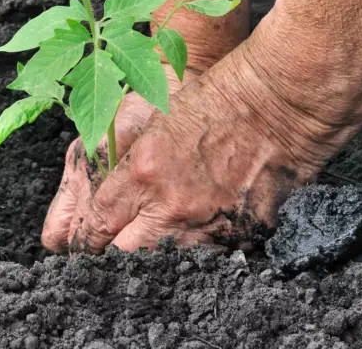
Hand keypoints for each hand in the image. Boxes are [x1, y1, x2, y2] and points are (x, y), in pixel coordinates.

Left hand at [44, 41, 337, 253]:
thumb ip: (122, 161)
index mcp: (143, 172)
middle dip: (113, 254)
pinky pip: (211, 256)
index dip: (85, 238)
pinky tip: (200, 230)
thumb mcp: (152, 120)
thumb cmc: (213, 99)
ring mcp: (210, 223)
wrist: (280, 101)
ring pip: (167, 262)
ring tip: (159, 238)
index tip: (82, 243)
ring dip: (158, 254)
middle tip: (113, 248)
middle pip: (125, 254)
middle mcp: (172, 205)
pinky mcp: (244, 233)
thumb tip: (99, 199)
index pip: (97, 224)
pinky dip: (200, 248)